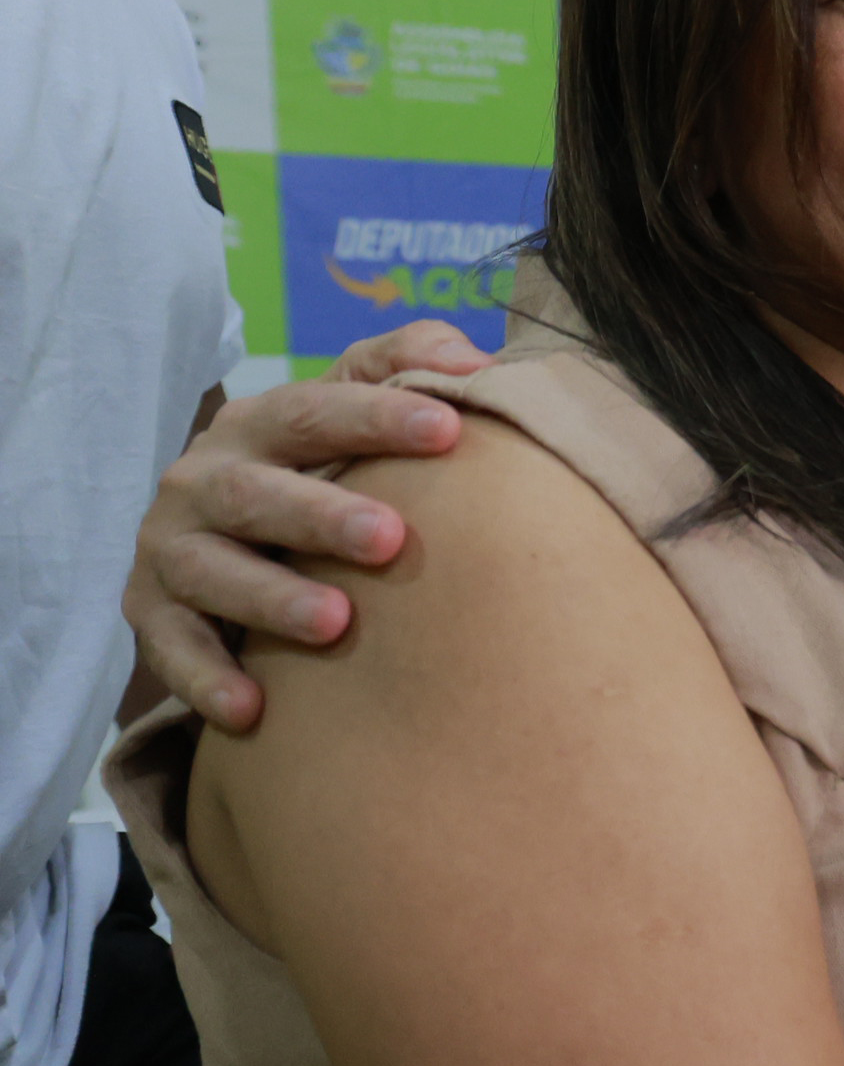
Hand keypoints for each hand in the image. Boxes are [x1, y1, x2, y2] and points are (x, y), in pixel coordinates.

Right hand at [124, 320, 485, 730]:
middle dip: (320, 515)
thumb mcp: (351, 407)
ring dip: (271, 598)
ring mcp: (171, 549)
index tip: (449, 429)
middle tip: (391, 538)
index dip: (378, 418)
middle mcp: (202, 481)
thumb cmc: (319, 468)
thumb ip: (404, 365)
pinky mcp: (151, 614)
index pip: (315, 411)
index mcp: (257, 426)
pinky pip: (173, 651)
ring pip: (212, 572)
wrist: (226, 536)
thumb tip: (471, 356)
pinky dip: (207, 680)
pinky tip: (254, 709)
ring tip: (338, 622)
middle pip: (255, 493)